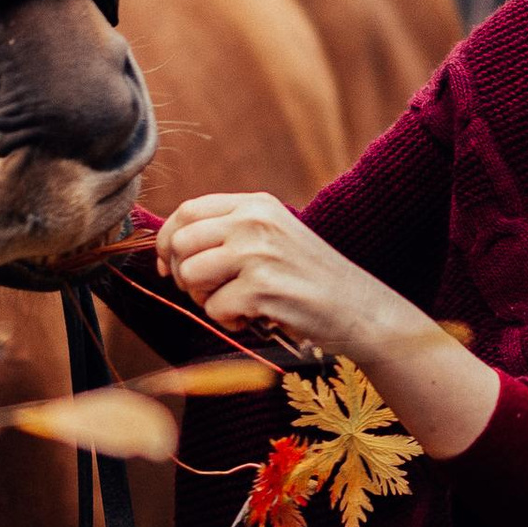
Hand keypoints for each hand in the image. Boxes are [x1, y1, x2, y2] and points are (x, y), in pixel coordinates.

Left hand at [154, 192, 390, 359]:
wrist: (359, 310)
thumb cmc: (309, 279)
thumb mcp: (272, 238)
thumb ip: (228, 234)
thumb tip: (169, 250)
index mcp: (256, 205)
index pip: (187, 210)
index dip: (168, 240)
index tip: (170, 265)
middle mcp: (255, 222)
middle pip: (181, 242)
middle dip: (183, 275)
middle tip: (207, 293)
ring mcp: (258, 253)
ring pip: (191, 275)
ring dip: (204, 299)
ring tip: (235, 304)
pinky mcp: (262, 288)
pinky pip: (214, 308)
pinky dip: (229, 322)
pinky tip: (257, 317)